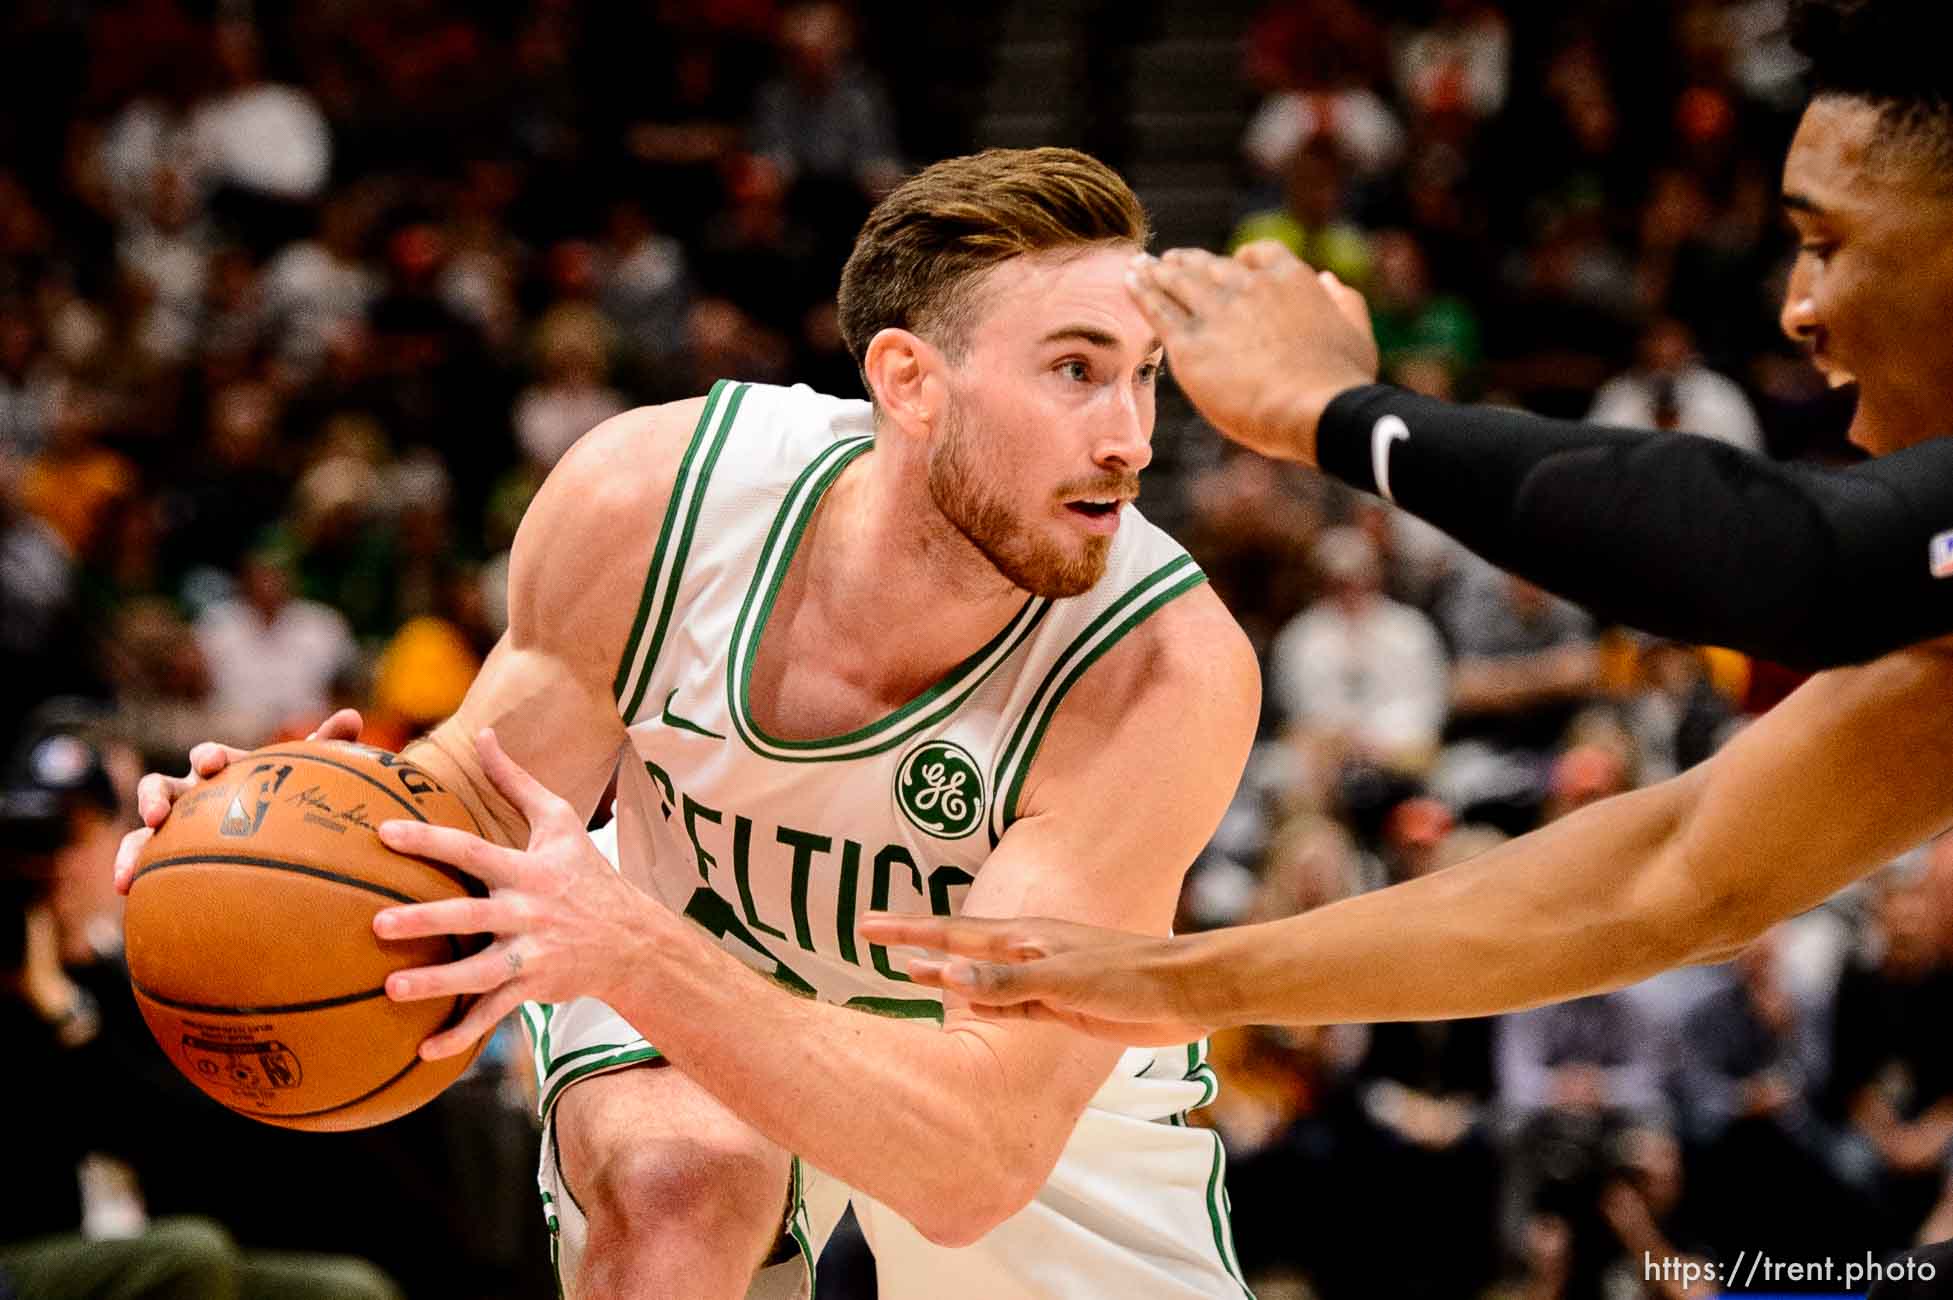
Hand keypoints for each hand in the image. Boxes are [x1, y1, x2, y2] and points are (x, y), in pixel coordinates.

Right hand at [112, 709, 364, 893]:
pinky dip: (130, 869)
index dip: (208, 758)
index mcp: (223, 770)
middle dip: (155, 796)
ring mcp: (172, 824)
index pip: (211, 758)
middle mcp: (190, 793)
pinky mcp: (163, 853)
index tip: (210, 764)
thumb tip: (352, 715)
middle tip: (158, 813)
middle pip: (163, 786)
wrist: (275, 834)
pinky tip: (126, 890)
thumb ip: (326, 745)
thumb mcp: (307, 772)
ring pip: (141, 828)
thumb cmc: (288, 796)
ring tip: (127, 867)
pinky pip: (142, 861)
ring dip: (132, 844)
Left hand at [371, 729, 663, 1059]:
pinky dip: (462, 1034)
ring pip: (480, 971)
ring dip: (437, 983)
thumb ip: (516, 780)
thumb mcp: (560, 820)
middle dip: (426, 919)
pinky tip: (424, 1050)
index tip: (384, 834)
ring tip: (392, 990)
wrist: (631, 939)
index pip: (473, 852)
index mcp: (528, 870)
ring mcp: (532, 953)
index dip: (430, 842)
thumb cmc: (585, 872)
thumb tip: (487, 732)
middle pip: (471, 914)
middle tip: (378, 924)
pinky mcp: (533, 988)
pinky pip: (494, 1014)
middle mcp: (528, 911)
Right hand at [856, 912, 1220, 1045]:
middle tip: (872, 940)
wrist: (1185, 992)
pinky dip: (981, 1004)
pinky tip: (968, 1010)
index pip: (953, 933)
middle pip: (959, 949)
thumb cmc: (1128, 976)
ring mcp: (1043, 978)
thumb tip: (947, 979)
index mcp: (1025, 938)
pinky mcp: (1061, 1004)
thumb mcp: (1062, 979)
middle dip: (916, 945)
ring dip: (944, 975)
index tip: (867, 927)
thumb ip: (1007, 981)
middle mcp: (1027, 952)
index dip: (909, 932)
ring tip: (907, 974)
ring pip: (980, 978)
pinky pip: (1008, 1004)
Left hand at [1125, 241, 1378, 464]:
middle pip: (1210, 266)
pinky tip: (1129, 282)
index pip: (1258, 254)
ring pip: (1179, 281)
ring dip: (1158, 272)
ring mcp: (1216, 313)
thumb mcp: (1356, 333)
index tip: (1232, 264)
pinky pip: (1158, 309)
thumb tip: (1330, 280)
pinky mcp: (1190, 344)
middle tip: (1168, 260)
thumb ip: (1344, 301)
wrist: (1313, 408)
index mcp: (1290, 278)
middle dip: (1188, 261)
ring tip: (1142, 267)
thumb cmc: (1340, 381)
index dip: (1241, 259)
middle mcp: (1249, 287)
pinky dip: (1141, 292)